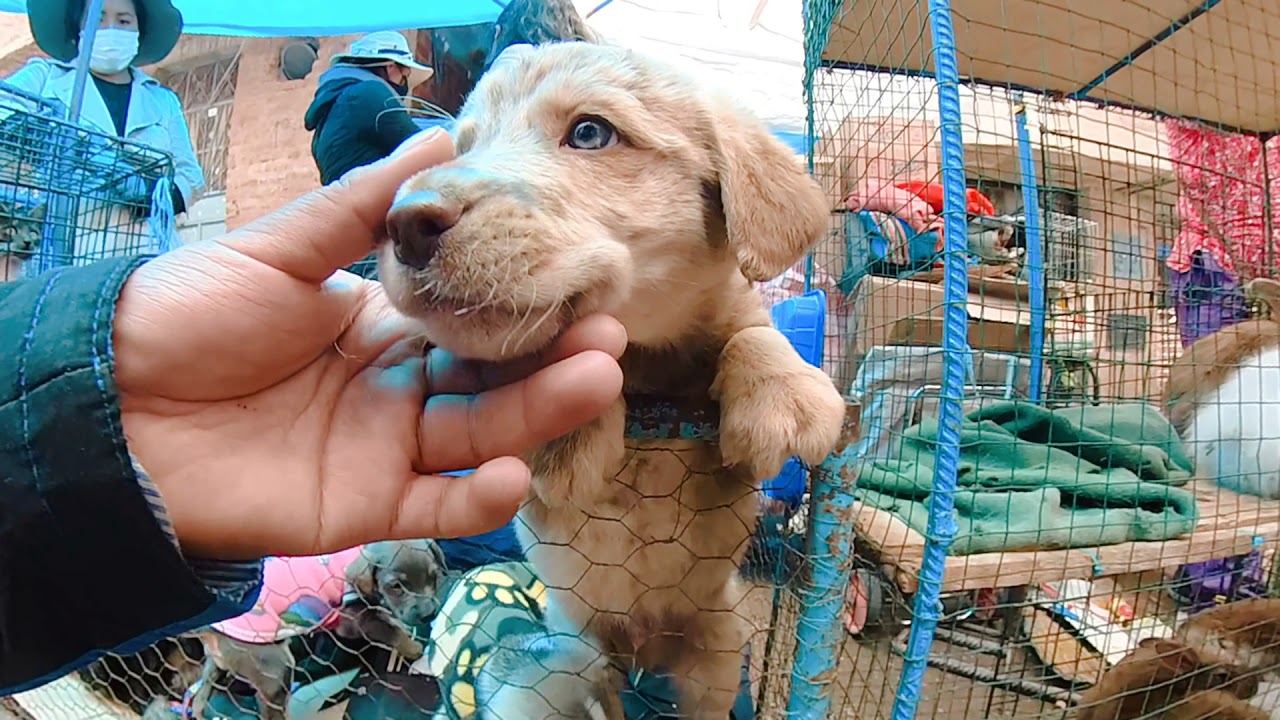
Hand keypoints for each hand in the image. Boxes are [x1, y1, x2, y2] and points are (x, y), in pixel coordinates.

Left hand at [112, 129, 625, 559]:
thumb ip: (361, 206)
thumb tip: (441, 136)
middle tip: (608, 334)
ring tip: (593, 381)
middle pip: (491, 382)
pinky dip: (476, 500)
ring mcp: (384, 451)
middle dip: (551, 361)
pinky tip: (513, 474)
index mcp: (381, 328)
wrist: (109, 402)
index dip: (524, 308)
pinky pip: (434, 508)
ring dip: (537, 417)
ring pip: (478, 439)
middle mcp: (396, 391)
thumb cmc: (189, 315)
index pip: (472, 321)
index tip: (580, 281)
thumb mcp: (280, 248)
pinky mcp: (363, 508)